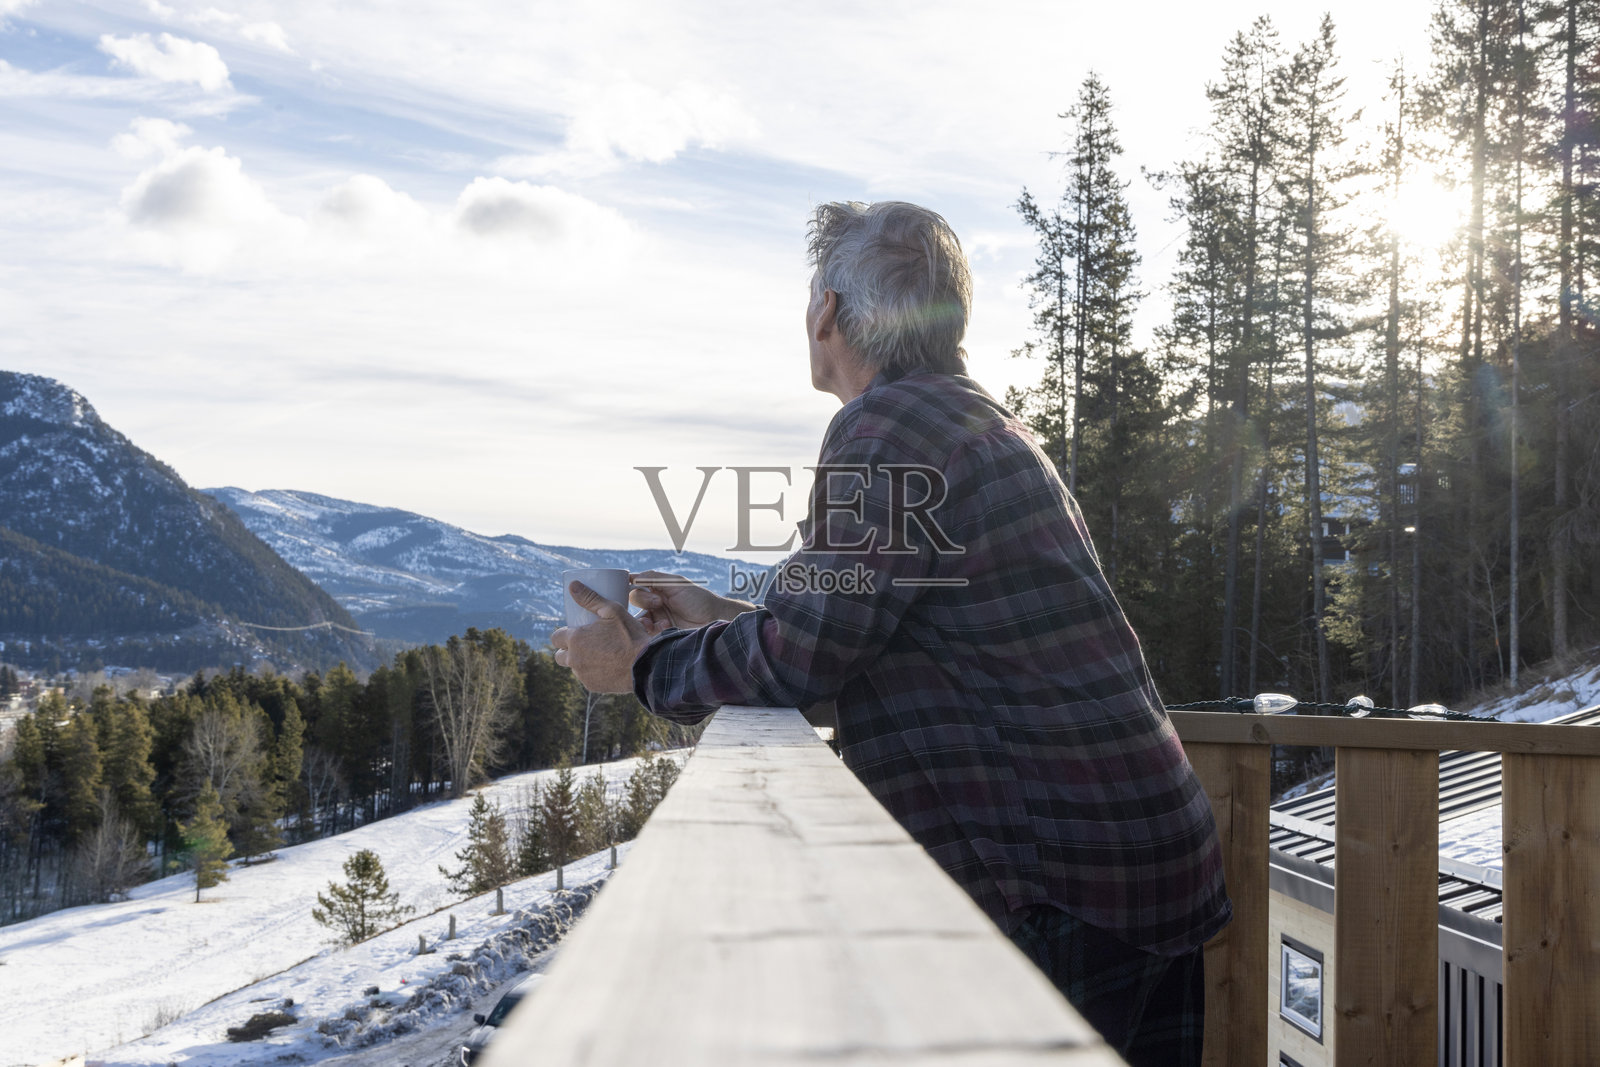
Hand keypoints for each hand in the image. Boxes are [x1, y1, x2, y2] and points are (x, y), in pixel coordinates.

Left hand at [550, 580, 650, 692]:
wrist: (647, 664)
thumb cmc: (629, 635)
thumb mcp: (612, 611)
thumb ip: (591, 598)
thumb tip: (573, 585)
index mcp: (575, 640)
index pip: (555, 637)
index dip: (563, 633)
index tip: (575, 630)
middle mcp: (574, 660)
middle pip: (560, 656)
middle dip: (567, 650)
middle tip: (584, 643)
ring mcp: (583, 675)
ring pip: (575, 667)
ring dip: (581, 661)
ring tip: (599, 654)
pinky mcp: (593, 687)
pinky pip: (587, 678)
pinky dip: (593, 672)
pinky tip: (607, 666)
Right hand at [629, 571, 753, 634]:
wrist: (714, 620)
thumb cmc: (699, 599)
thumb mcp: (677, 584)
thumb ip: (655, 578)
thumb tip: (633, 576)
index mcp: (658, 588)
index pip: (637, 584)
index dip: (631, 584)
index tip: (630, 585)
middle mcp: (655, 602)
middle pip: (635, 600)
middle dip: (643, 600)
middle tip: (658, 602)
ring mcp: (657, 618)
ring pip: (638, 617)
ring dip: (644, 617)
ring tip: (656, 618)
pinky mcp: (660, 633)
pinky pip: (647, 631)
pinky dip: (651, 629)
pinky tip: (663, 627)